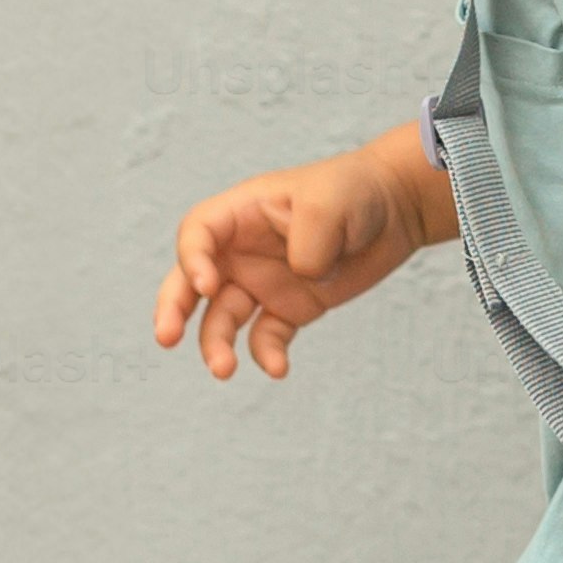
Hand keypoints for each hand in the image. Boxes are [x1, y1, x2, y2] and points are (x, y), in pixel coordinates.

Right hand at [154, 140, 432, 381]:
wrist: (396, 208)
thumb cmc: (356, 191)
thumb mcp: (331, 203)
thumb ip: (309, 239)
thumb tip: (301, 276)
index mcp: (242, 213)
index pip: (198, 234)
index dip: (192, 260)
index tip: (208, 286)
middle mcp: (243, 249)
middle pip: (191, 281)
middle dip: (173, 309)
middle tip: (166, 338)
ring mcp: (263, 280)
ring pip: (222, 317)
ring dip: (215, 344)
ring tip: (224, 370)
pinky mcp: (290, 306)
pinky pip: (266, 336)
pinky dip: (267, 353)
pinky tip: (279, 368)